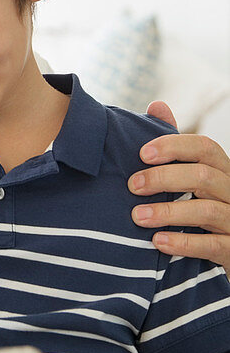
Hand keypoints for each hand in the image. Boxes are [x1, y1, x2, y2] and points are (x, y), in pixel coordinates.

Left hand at [130, 101, 229, 274]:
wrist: (226, 248)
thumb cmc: (202, 204)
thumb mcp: (192, 174)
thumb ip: (176, 146)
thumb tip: (157, 105)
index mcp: (222, 169)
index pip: (205, 147)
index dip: (174, 146)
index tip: (141, 154)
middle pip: (204, 176)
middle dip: (164, 178)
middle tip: (132, 186)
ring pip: (206, 211)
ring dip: (168, 212)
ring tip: (137, 216)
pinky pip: (212, 246)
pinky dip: (183, 242)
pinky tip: (157, 241)